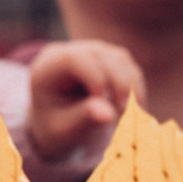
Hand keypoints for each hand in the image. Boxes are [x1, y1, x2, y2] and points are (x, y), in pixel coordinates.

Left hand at [25, 40, 143, 161]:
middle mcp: (68, 52)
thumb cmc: (55, 127)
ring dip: (131, 88)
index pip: (73, 59)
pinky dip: (136, 88)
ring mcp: (90, 53)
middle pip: (100, 55)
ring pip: (119, 59)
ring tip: (129, 117)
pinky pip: (129, 67)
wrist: (57, 124)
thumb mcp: (63, 129)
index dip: (94, 78)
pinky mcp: (108, 59)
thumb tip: (107, 114)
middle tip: (124, 115)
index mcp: (46, 68)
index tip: (106, 107)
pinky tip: (133, 111)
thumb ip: (82, 119)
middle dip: (118, 84)